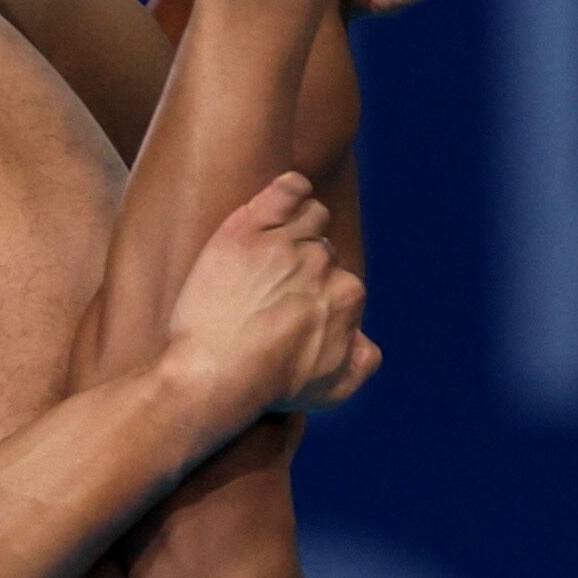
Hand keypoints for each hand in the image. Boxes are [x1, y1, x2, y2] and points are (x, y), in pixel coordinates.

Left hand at [164, 172, 380, 422]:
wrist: (212, 374)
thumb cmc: (268, 385)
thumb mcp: (332, 389)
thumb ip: (363, 360)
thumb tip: (365, 338)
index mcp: (348, 295)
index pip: (340, 280)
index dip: (315, 295)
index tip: (289, 311)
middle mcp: (324, 264)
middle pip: (322, 248)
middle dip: (302, 266)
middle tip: (268, 293)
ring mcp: (287, 243)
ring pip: (309, 216)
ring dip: (295, 229)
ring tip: (267, 256)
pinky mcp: (251, 227)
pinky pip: (287, 189)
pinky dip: (291, 189)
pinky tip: (282, 201)